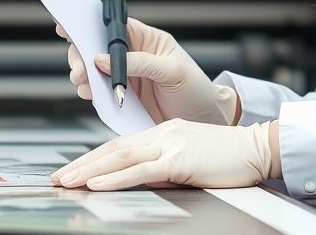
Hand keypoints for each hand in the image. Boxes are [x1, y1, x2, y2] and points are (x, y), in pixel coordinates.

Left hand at [50, 118, 280, 190]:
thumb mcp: (190, 159)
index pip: (121, 145)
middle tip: (57, 178)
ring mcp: (170, 144)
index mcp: (165, 132)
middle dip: (82, 165)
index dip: (93, 158)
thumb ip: (164, 166)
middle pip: (113, 148)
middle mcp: (163, 134)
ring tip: (67, 181)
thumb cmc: (230, 157)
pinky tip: (96, 183)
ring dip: (89, 170)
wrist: (257, 149)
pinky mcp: (179, 159)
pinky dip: (114, 177)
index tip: (73, 171)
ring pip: (120, 157)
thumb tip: (141, 180)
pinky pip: (140, 169)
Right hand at [57, 18, 238, 124]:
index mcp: (147, 40)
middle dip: (81, 54)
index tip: (68, 25)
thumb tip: (102, 59)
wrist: (203, 120)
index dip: (90, 22)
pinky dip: (89, 90)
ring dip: (83, 74)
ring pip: (93, 69)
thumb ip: (139, 63)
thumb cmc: (195, 89)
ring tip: (84, 83)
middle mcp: (133, 55)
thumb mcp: (172, 72)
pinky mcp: (121, 97)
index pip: (114, 25)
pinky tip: (90, 94)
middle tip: (79, 70)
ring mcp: (125, 76)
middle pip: (96, 46)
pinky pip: (98, 90)